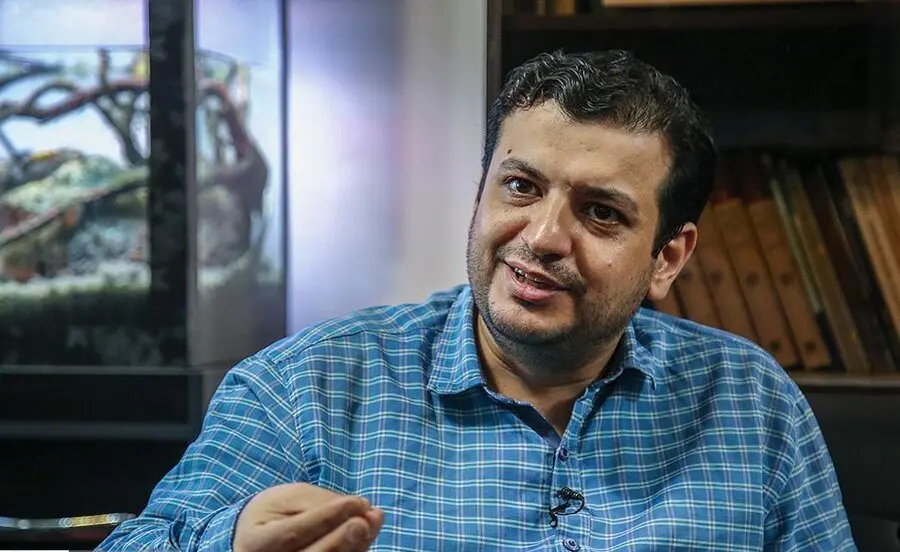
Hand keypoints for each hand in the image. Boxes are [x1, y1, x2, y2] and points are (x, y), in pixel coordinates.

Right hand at [234, 483, 384, 551]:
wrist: (257, 537)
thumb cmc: (274, 512)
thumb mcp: (289, 497)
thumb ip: (322, 502)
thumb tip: (361, 507)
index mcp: (255, 542)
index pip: (293, 533)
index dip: (328, 517)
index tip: (356, 502)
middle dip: (342, 538)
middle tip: (364, 521)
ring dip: (356, 545)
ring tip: (372, 521)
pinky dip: (356, 551)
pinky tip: (367, 533)